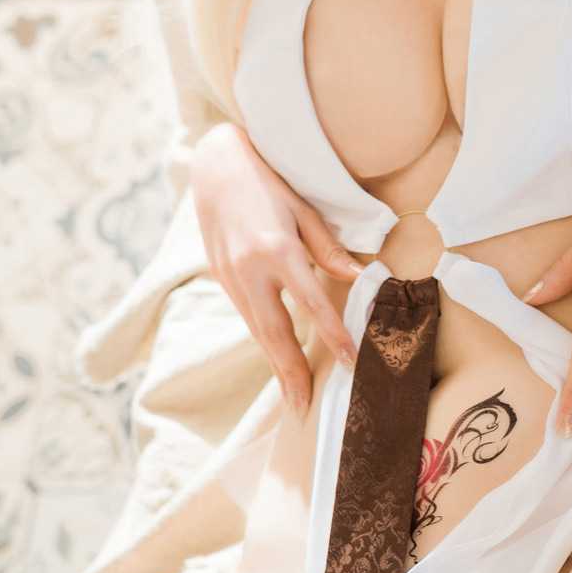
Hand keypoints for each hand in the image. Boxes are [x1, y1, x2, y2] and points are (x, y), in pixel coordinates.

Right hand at [189, 122, 361, 416]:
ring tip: (293, 396)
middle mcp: (250, 269)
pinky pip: (248, 317)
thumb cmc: (267, 180)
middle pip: (274, 331)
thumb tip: (358, 277)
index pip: (311, 302)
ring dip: (275, 365)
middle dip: (291, 372)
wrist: (213, 166)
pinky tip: (277, 360)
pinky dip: (264, 342)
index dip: (332, 334)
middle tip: (304, 407)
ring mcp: (231, 276)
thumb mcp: (303, 208)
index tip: (349, 361)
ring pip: (257, 330)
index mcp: (276, 248)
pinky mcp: (221, 277)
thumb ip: (328, 247)